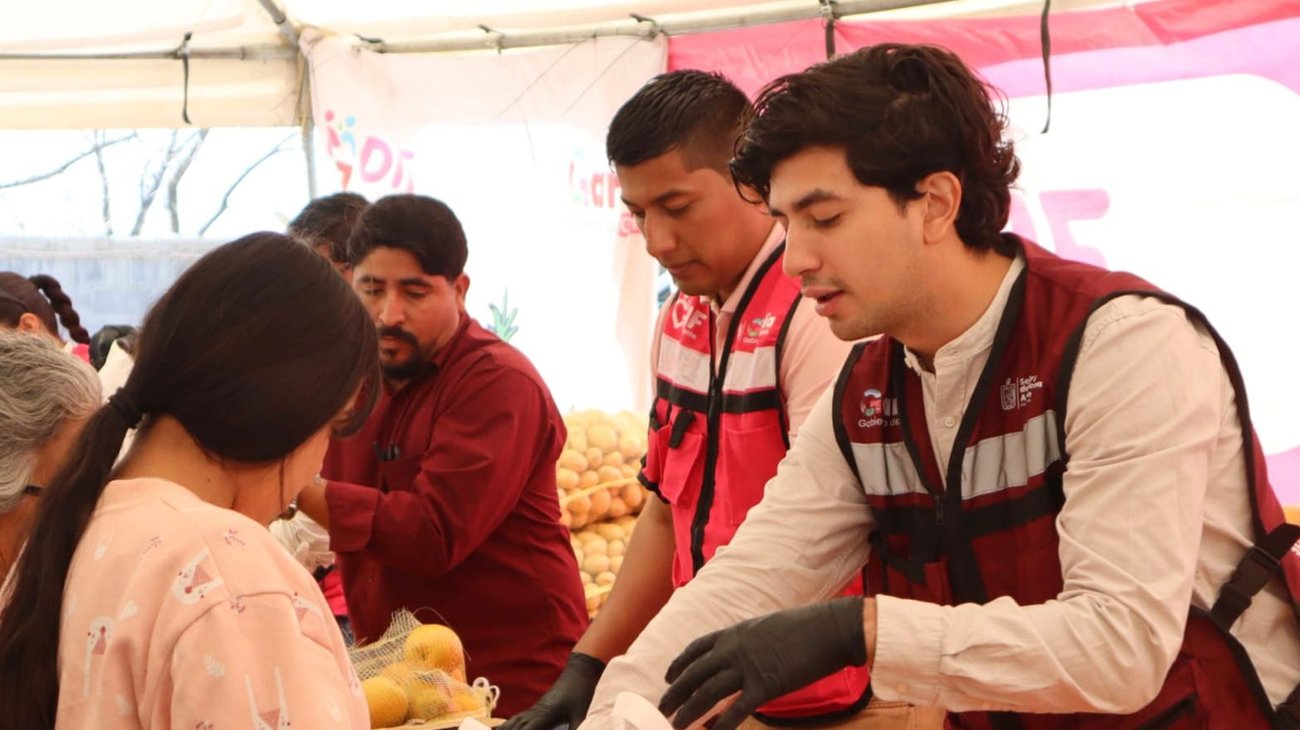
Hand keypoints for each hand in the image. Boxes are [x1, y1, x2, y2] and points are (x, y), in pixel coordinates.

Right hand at [502, 652, 604, 729]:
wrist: (579, 673)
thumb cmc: (580, 693)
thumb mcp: (581, 715)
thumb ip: (575, 729)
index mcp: (545, 714)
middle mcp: (536, 711)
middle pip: (515, 727)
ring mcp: (535, 708)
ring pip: (514, 721)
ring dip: (505, 729)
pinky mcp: (537, 707)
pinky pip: (518, 717)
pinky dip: (509, 724)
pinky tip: (504, 727)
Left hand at [658, 597, 867, 729]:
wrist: (829, 628)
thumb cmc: (806, 626)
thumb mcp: (767, 627)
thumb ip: (750, 643)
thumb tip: (745, 657)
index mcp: (734, 632)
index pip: (697, 649)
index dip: (680, 664)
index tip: (668, 677)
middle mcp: (734, 649)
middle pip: (695, 674)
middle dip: (676, 693)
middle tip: (661, 709)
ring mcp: (747, 667)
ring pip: (707, 693)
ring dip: (688, 711)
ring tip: (674, 725)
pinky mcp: (765, 687)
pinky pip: (736, 710)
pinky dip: (720, 725)